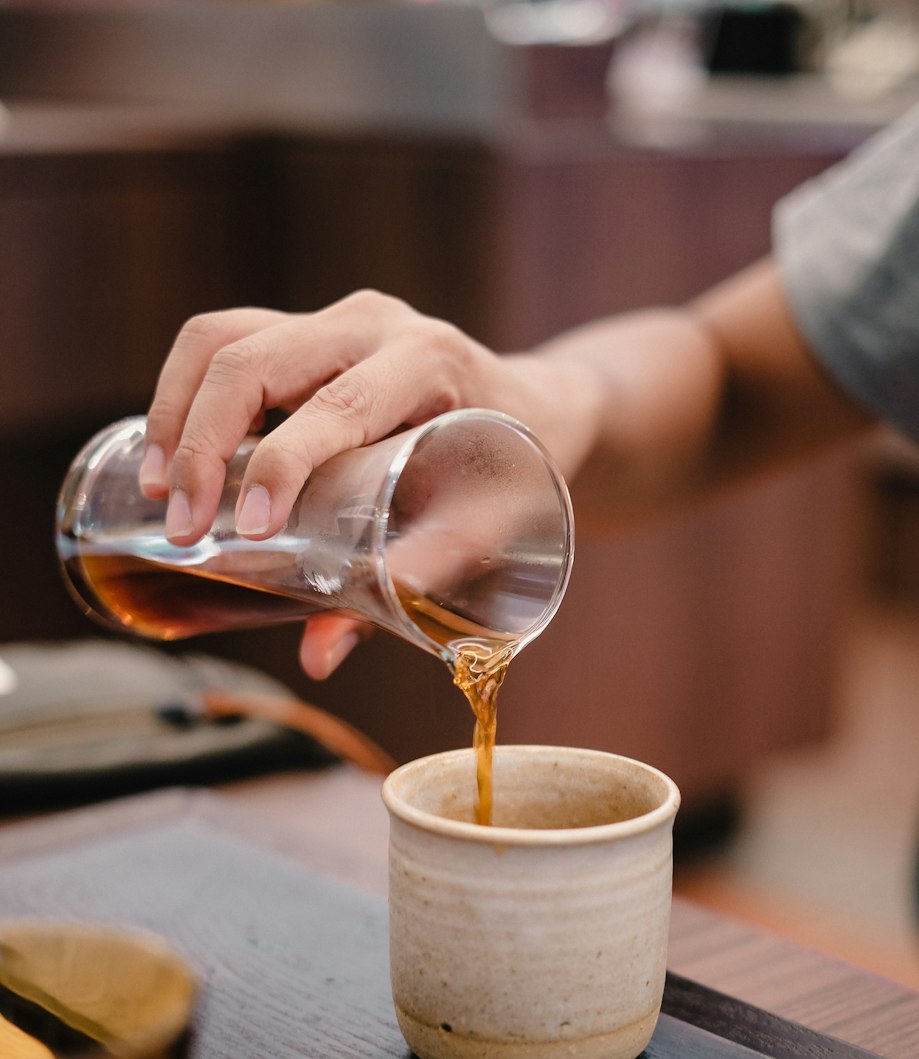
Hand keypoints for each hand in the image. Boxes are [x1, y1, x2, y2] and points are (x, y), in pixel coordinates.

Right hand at [139, 291, 597, 676]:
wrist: (541, 409)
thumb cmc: (517, 474)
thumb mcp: (482, 526)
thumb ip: (408, 583)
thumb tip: (317, 657)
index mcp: (429, 364)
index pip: (336, 406)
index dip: (280, 466)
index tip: (245, 530)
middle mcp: (378, 324)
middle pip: (255, 359)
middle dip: (200, 443)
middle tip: (179, 524)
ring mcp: (338, 318)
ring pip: (225, 338)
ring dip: (175, 411)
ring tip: (153, 489)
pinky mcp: (308, 328)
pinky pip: (227, 340)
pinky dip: (184, 390)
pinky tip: (167, 451)